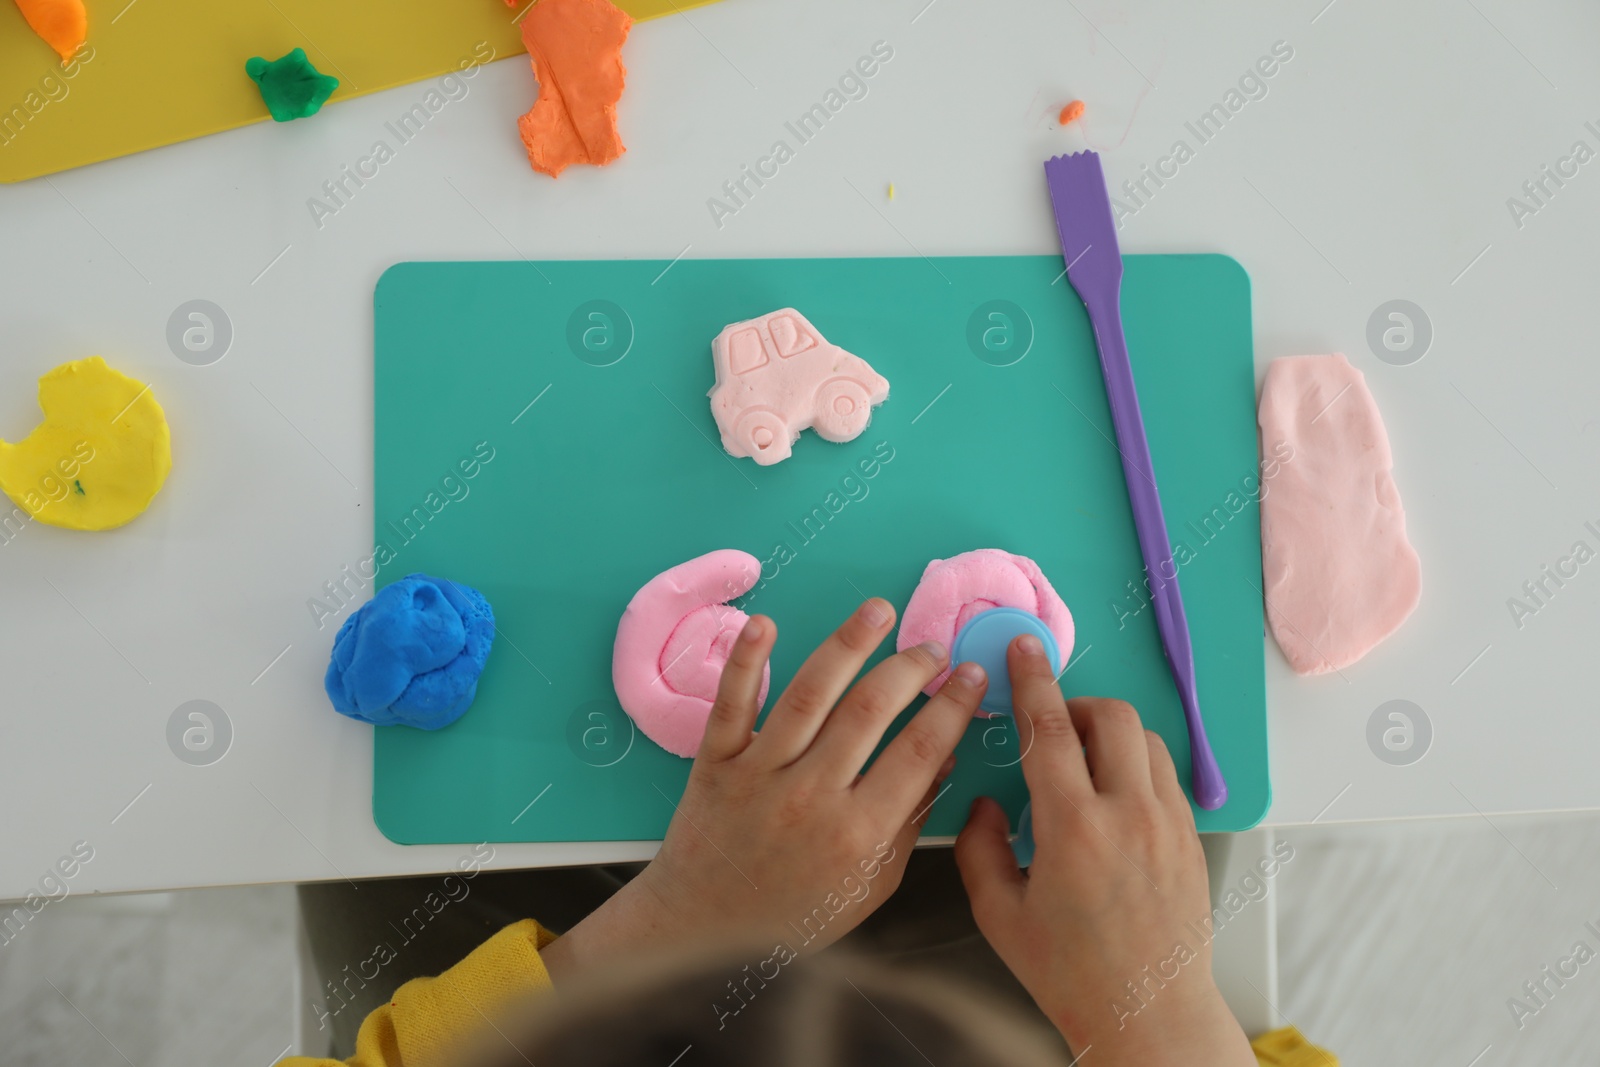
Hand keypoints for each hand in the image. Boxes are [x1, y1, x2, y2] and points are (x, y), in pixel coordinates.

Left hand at [542, 598, 987, 978]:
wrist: (701, 930)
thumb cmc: (793, 914)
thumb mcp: (869, 886)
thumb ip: (907, 825)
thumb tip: (943, 763)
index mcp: (856, 833)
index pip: (918, 751)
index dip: (951, 707)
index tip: (971, 675)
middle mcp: (809, 797)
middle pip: (869, 711)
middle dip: (910, 669)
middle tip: (933, 646)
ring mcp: (759, 774)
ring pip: (809, 694)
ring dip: (848, 644)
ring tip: (878, 610)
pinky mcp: (715, 761)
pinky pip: (732, 703)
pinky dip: (745, 660)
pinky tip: (765, 623)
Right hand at [954, 635, 1253, 1064]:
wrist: (1149, 1014)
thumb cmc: (1074, 976)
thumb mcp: (1000, 916)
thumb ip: (979, 849)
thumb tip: (984, 807)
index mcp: (1074, 830)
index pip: (1049, 730)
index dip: (1032, 681)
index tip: (1023, 651)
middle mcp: (1129, 817)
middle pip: (1111, 717)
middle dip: (1077, 705)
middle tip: (1052, 725)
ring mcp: (1169, 826)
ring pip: (1146, 740)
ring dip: (1110, 735)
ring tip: (1082, 764)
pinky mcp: (1191, 840)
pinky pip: (1166, 777)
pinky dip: (1136, 768)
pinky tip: (1112, 800)